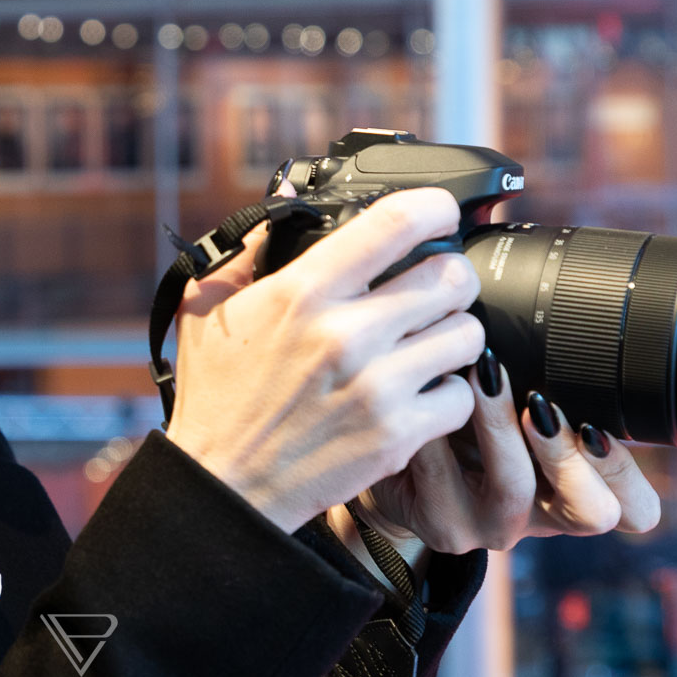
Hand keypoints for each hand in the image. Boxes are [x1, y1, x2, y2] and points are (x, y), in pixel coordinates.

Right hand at [164, 188, 486, 533]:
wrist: (223, 483)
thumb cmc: (216, 394)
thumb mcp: (209, 307)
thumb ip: (253, 247)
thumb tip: (289, 193)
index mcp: (302, 292)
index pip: (397, 222)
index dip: (435, 207)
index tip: (440, 214)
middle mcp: (345, 334)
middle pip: (452, 276)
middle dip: (451, 277)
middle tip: (435, 289)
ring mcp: (376, 387)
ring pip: (468, 334)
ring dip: (454, 334)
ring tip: (428, 342)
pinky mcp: (396, 436)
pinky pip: (462, 396)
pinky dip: (448, 394)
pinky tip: (420, 392)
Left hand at [349, 355, 662, 556]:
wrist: (393, 468)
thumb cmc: (464, 428)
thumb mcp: (514, 414)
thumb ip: (551, 388)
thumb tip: (570, 319)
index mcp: (573, 496)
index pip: (637, 511)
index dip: (626, 471)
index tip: (595, 422)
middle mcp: (540, 520)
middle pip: (592, 512)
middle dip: (568, 449)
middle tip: (538, 402)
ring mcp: (491, 528)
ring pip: (514, 489)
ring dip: (500, 424)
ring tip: (481, 374)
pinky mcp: (438, 521)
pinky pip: (442, 470)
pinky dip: (436, 416)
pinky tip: (426, 381)